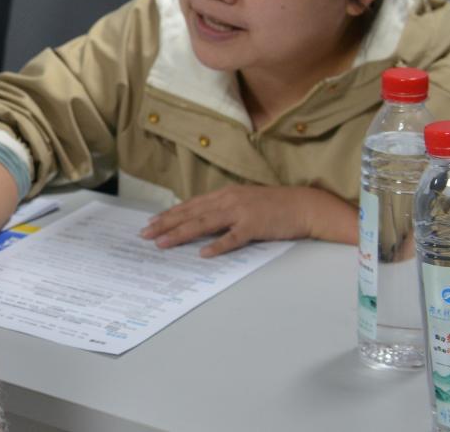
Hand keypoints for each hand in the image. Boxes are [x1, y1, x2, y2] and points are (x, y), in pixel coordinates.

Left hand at [139, 185, 354, 256]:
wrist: (304, 205)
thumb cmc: (274, 206)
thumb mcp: (244, 202)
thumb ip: (223, 209)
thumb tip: (201, 220)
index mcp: (224, 195)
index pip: (190, 205)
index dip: (169, 214)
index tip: (151, 223)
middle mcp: (228, 200)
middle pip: (190, 213)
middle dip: (165, 224)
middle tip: (145, 234)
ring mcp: (241, 213)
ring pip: (204, 224)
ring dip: (181, 234)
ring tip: (162, 243)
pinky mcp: (255, 226)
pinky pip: (232, 238)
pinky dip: (217, 246)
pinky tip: (203, 254)